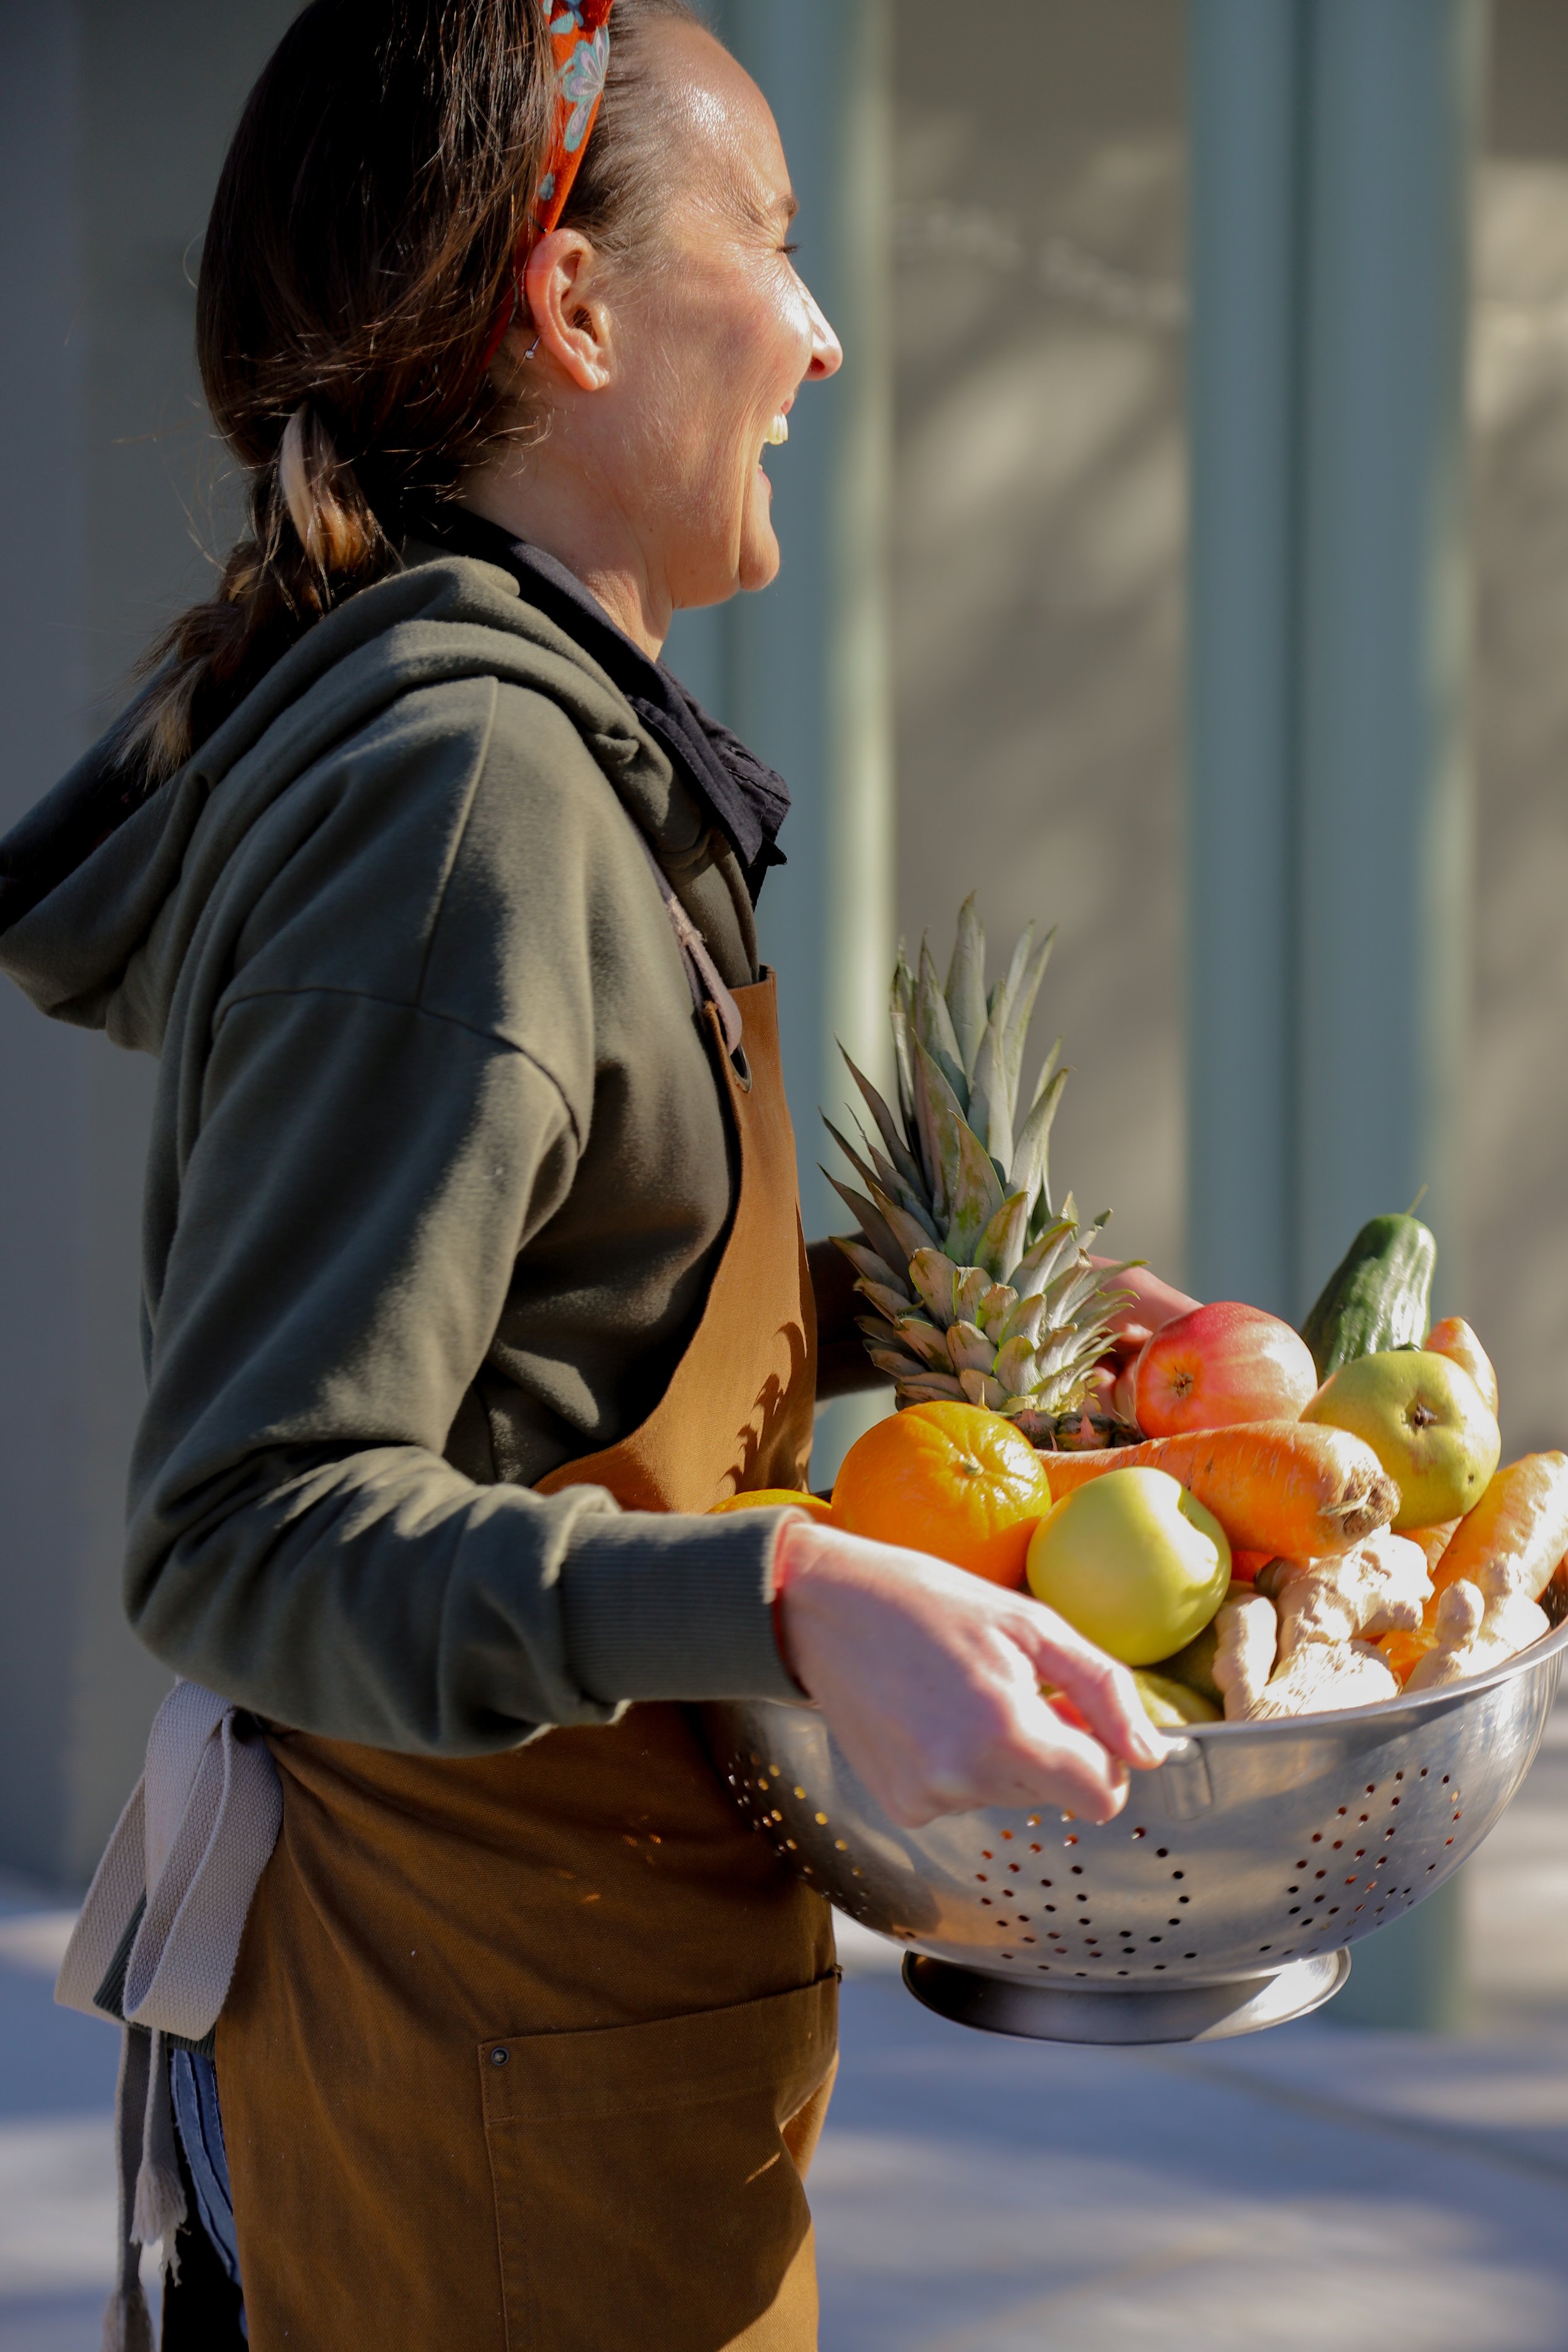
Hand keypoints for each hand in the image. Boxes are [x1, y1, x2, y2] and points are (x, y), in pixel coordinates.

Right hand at [773, 1519, 1164, 1828]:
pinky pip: (963, 1798)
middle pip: (1055, 1795)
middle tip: (1007, 1688)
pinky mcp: (900, 1806)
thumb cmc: (933, 1602)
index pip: (1102, 1797)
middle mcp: (964, 1779)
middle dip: (1049, 1749)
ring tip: (958, 1694)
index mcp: (1006, 1731)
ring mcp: (927, 1800)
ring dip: (1002, 1756)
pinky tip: (928, 1717)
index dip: (1103, 1758)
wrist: (825, 1608)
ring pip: (1009, 1796)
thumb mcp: (1032, 1623)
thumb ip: (1104, 1690)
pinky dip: (958, 1765)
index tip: (1074, 1717)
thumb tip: (1154, 1753)